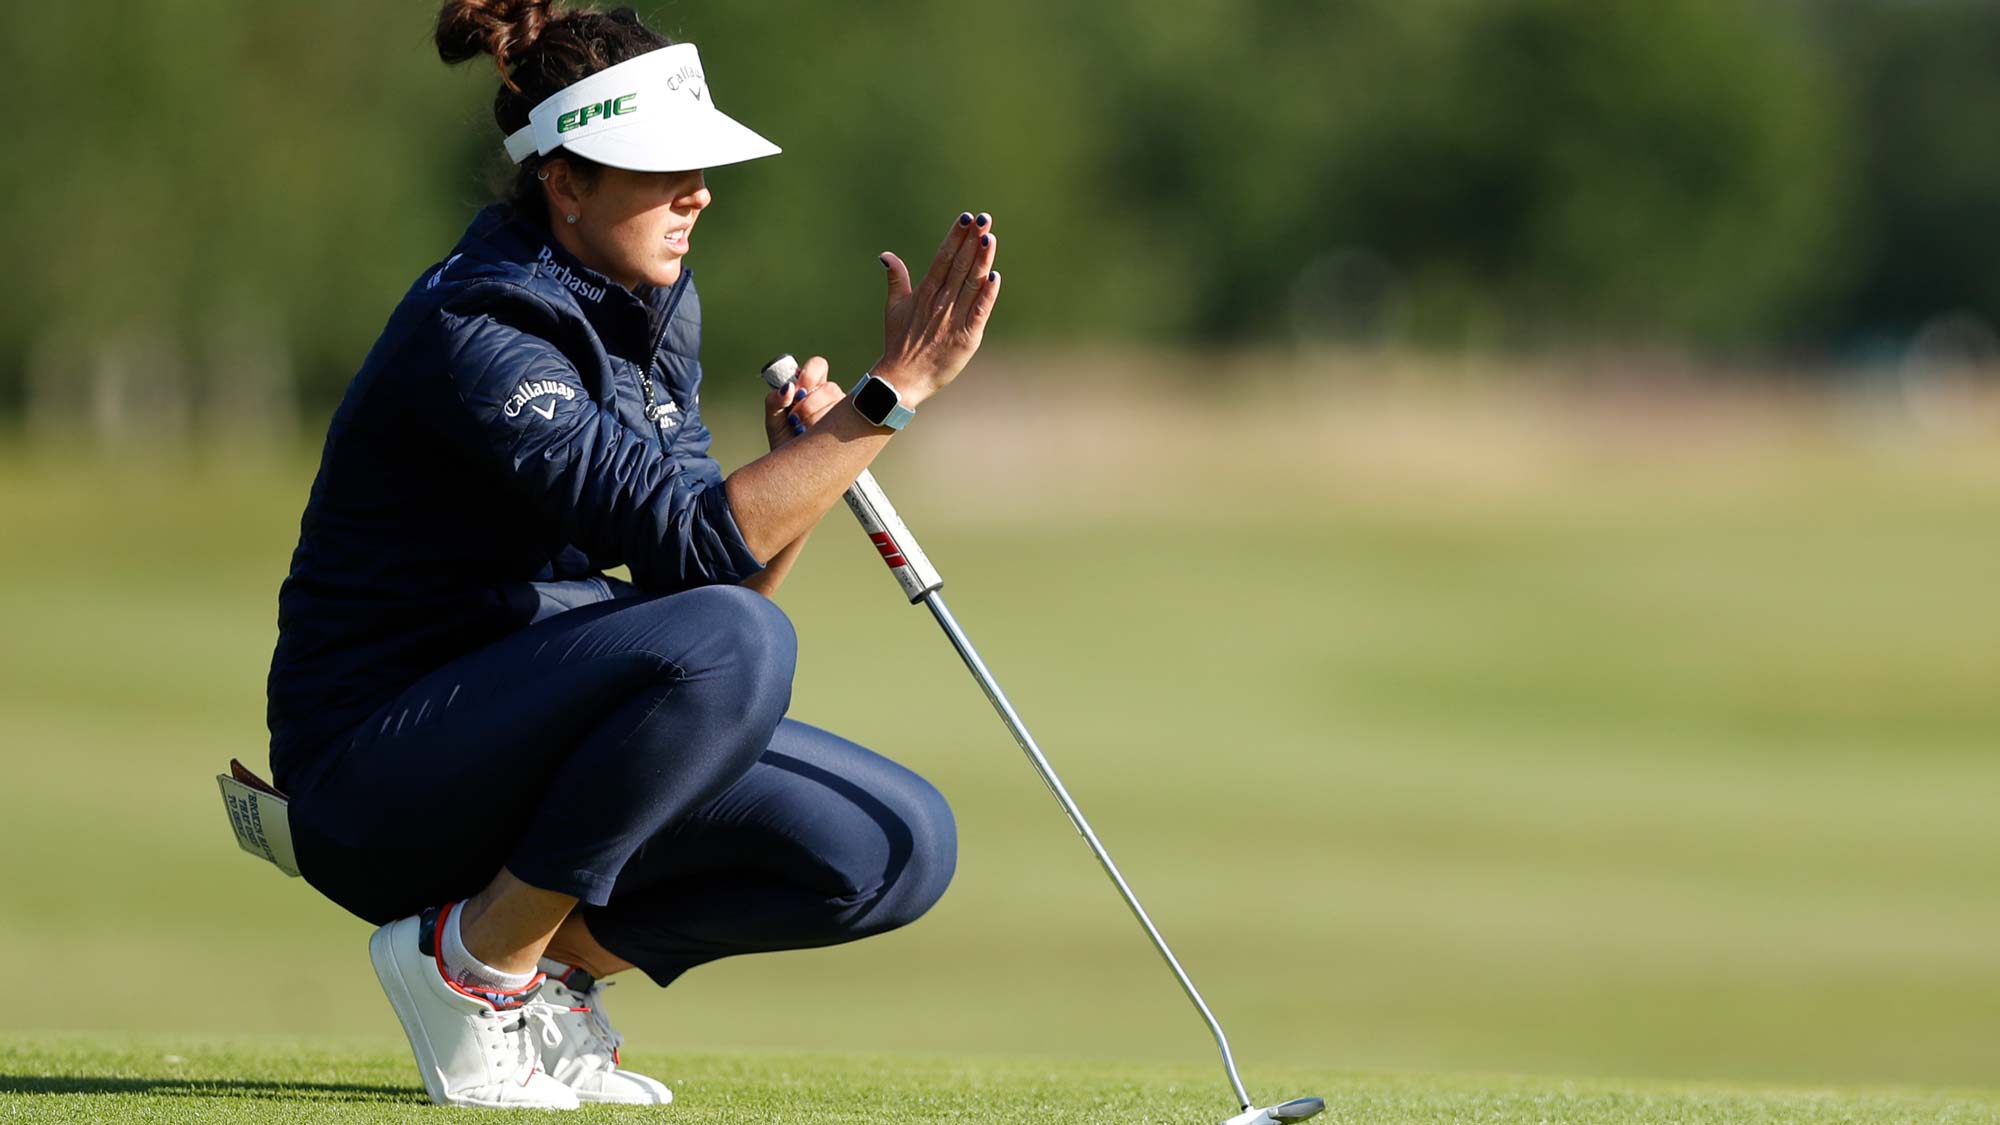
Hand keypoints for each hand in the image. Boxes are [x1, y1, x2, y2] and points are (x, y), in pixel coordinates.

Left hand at [762, 355, 844, 450]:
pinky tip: (815, 439)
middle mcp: (830, 396)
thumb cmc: (785, 442)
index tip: (797, 390)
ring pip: (836, 404)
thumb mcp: (773, 420)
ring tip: (802, 433)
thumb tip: (787, 387)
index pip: (818, 366)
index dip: (809, 374)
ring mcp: (844, 411)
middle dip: (808, 405)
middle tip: (794, 420)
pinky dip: (823, 431)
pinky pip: (842, 422)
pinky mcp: (852, 428)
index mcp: (811, 387)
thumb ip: (774, 400)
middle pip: (828, 387)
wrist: (795, 472)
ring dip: (814, 420)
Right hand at [874, 211, 1002, 406]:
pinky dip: (986, 295)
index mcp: (925, 292)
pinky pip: (979, 312)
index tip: (966, 218)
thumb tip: (886, 255)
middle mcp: (940, 302)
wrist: (902, 379)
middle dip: (971, 241)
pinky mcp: (966, 337)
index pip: (943, 258)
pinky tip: (994, 277)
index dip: (955, 237)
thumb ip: (896, 279)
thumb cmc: (899, 343)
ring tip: (989, 238)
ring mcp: (953, 319)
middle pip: (959, 265)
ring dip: (981, 261)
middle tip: (983, 218)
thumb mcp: (895, 308)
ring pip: (971, 284)